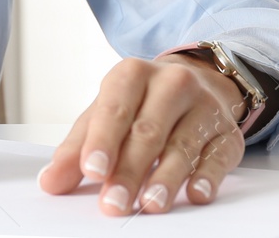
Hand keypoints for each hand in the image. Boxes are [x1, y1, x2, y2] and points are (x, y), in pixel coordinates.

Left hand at [37, 54, 246, 214]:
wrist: (198, 81)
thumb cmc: (142, 102)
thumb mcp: (106, 113)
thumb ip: (77, 147)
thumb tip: (50, 182)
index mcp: (132, 74)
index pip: (115, 108)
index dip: (102, 140)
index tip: (92, 170)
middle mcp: (171, 84)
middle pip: (148, 131)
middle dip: (129, 171)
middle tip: (114, 203)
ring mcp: (204, 107)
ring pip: (183, 146)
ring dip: (166, 179)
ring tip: (150, 205)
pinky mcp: (229, 133)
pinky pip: (219, 156)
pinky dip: (208, 177)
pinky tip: (196, 194)